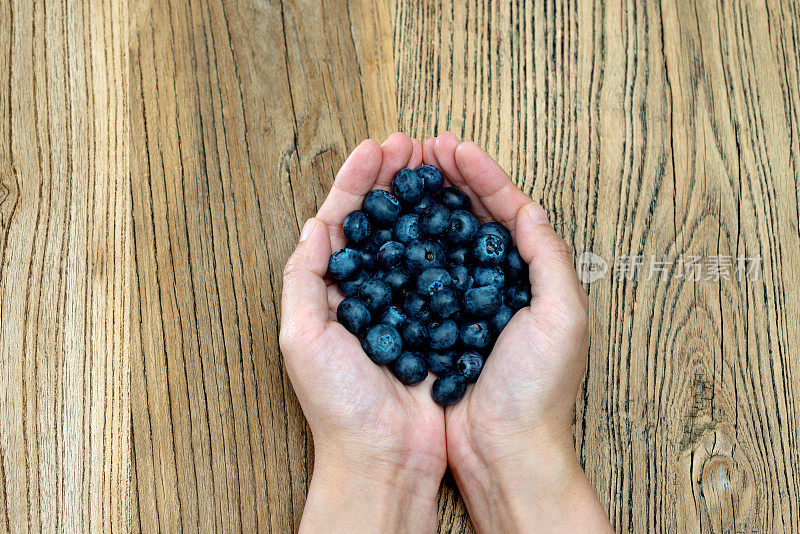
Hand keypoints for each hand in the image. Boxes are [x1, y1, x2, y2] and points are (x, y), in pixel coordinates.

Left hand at [280, 134, 444, 532]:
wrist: (385, 456)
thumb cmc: (338, 405)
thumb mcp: (301, 339)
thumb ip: (302, 279)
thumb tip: (313, 225)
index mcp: (330, 291)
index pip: (341, 221)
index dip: (356, 182)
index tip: (375, 148)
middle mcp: (367, 291)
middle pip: (380, 221)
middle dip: (394, 180)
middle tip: (412, 145)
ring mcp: (404, 304)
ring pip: (414, 238)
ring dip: (424, 200)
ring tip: (438, 166)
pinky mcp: (436, 320)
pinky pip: (443, 271)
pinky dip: (451, 239)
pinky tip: (462, 215)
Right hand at [424, 133, 611, 532]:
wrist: (504, 451)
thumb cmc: (538, 389)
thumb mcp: (562, 318)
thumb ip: (549, 259)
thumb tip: (530, 208)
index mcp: (533, 277)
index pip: (507, 211)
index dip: (482, 175)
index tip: (455, 147)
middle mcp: (498, 284)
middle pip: (472, 218)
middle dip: (449, 179)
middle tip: (422, 149)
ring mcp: (465, 304)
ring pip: (443, 241)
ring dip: (426, 206)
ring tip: (403, 176)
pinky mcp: (436, 326)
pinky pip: (420, 277)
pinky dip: (407, 249)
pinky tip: (390, 230)